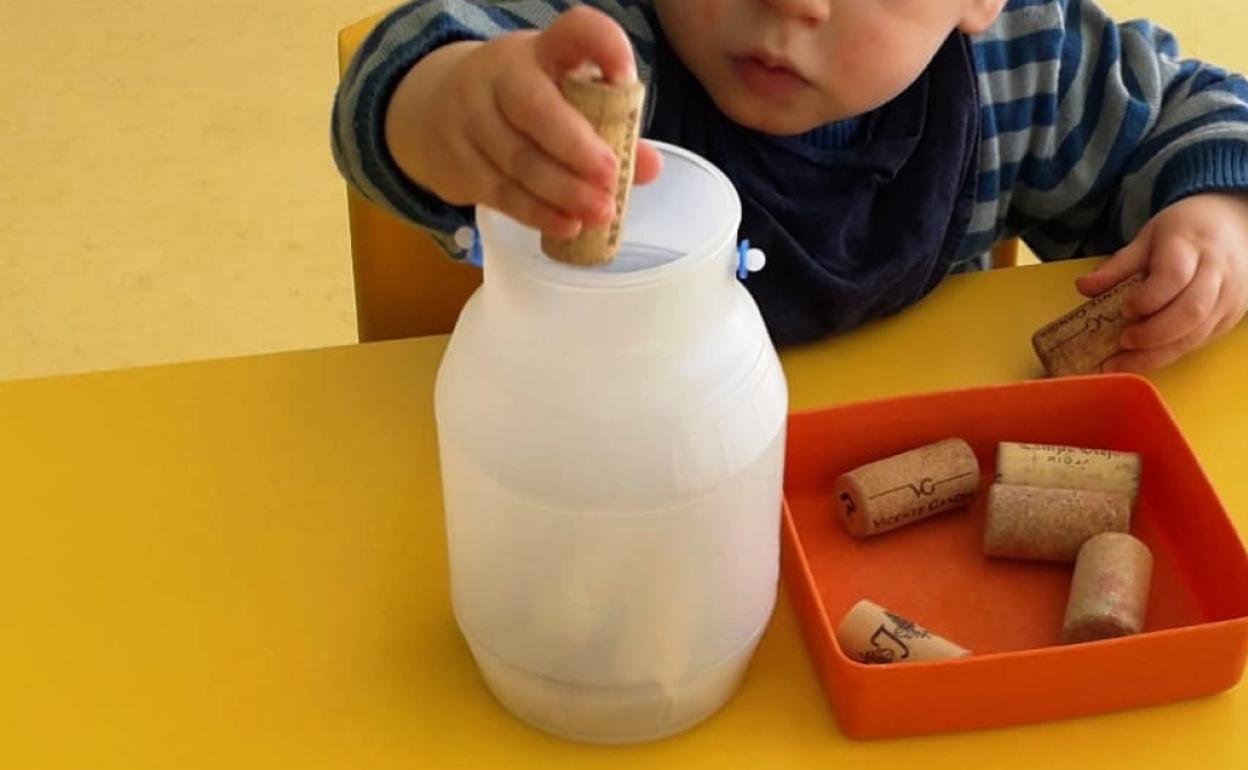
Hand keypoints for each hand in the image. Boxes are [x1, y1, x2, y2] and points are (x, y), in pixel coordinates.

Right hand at [384, 6, 661, 239]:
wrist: (436, 113)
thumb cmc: (524, 104)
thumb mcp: (564, 98)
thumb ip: (611, 127)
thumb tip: (650, 168)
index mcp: (541, 50)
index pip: (572, 32)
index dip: (601, 47)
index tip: (624, 75)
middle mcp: (500, 75)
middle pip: (534, 107)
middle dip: (575, 146)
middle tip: (610, 177)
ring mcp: (471, 119)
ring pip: (517, 158)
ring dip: (562, 191)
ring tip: (600, 213)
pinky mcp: (458, 163)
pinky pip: (500, 192)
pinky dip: (536, 213)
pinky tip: (567, 227)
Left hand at [1075, 193, 1247, 372]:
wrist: (1234, 227)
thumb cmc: (1184, 233)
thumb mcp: (1147, 239)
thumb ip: (1117, 266)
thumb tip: (1081, 288)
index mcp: (1190, 246)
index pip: (1173, 277)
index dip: (1147, 299)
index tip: (1124, 310)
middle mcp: (1216, 273)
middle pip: (1190, 311)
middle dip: (1153, 334)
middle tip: (1121, 341)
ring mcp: (1228, 297)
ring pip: (1197, 333)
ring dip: (1158, 353)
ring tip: (1121, 362)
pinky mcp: (1230, 317)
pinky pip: (1201, 341)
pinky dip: (1169, 354)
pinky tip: (1143, 359)